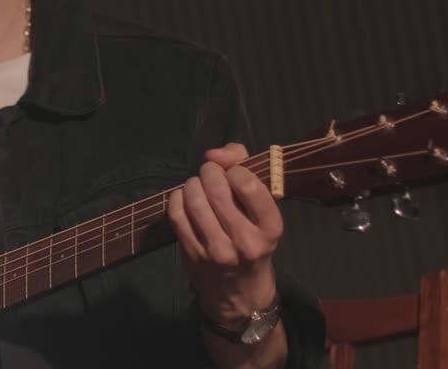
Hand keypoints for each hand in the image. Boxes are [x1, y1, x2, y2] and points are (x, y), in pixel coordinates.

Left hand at [167, 143, 282, 322]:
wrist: (240, 293)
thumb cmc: (253, 241)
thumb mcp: (262, 211)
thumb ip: (244, 168)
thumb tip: (214, 154)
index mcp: (270, 227)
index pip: (248, 184)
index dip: (235, 169)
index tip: (233, 173)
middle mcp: (246, 241)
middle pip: (217, 188)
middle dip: (210, 172)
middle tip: (210, 174)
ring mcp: (217, 250)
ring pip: (194, 199)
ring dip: (192, 184)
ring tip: (198, 186)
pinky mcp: (193, 253)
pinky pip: (177, 213)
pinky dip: (178, 198)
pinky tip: (184, 198)